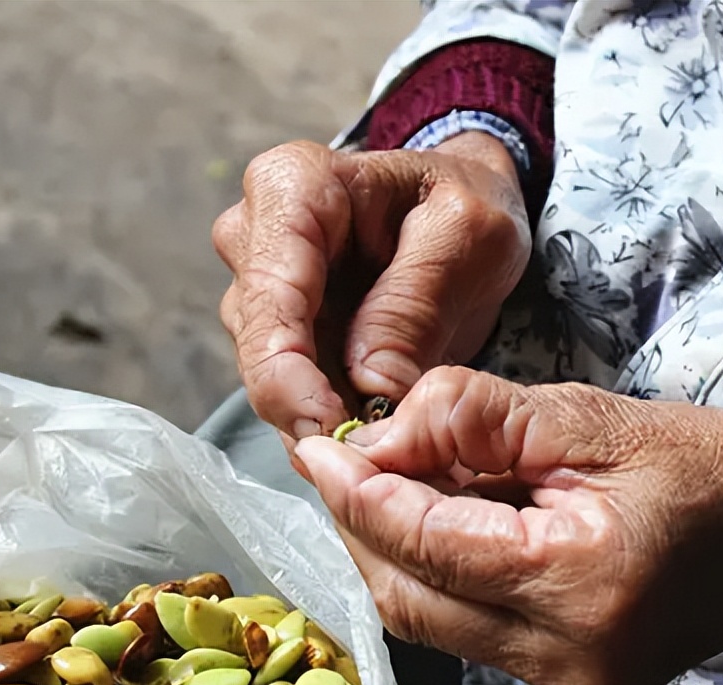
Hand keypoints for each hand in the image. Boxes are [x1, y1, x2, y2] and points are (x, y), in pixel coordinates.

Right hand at [212, 135, 528, 440]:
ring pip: (270, 381)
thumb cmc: (465, 203)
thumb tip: (369, 389)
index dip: (293, 379)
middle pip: (260, 348)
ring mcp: (258, 289)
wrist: (461, 209)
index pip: (270, 299)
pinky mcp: (277, 334)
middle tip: (377, 459)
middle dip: (312, 413)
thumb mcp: (468, 236)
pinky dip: (331, 423)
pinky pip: (291, 394)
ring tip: (391, 447)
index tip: (339, 432)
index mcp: (292, 187)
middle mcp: (253, 234)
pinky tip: (377, 439)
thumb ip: (414, 308)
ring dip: (324, 424)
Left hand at [293, 367, 722, 684]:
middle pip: (409, 600)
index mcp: (582, 585)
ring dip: (391, 550)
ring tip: (386, 481)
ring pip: (427, 622)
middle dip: (359, 526)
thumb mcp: (596, 418)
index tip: (318, 448)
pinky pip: (465, 631)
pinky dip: (435, 573)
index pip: (428, 545)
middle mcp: (565, 660)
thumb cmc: (721, 471)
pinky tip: (437, 520)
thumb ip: (477, 417)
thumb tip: (381, 433)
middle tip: (339, 459)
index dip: (359, 495)